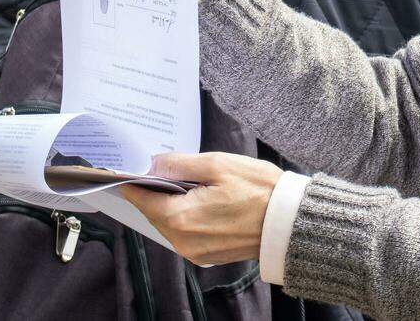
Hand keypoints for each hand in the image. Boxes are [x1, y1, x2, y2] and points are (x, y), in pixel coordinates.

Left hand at [119, 152, 282, 264]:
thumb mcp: (218, 164)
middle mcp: (182, 241)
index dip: (132, 179)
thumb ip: (179, 163)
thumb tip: (152, 163)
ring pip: (168, 223)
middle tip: (163, 166)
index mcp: (181, 217)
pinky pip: (184, 233)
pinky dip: (185, 215)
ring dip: (171, 203)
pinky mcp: (206, 256)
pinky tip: (200, 199)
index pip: (140, 197)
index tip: (129, 166)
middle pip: (152, 211)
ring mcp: (194, 251)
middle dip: (155, 189)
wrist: (290, 222)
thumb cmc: (259, 189)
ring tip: (187, 181)